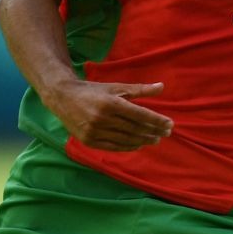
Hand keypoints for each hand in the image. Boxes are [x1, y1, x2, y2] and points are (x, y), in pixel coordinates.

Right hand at [45, 80, 173, 150]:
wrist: (62, 97)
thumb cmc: (93, 91)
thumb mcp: (116, 87)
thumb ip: (139, 89)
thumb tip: (162, 87)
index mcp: (111, 103)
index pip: (140, 115)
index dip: (157, 120)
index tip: (170, 124)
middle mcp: (103, 118)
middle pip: (135, 128)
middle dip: (153, 131)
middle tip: (166, 133)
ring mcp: (94, 131)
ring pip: (126, 139)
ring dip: (143, 140)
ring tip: (155, 139)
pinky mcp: (88, 140)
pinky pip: (113, 146)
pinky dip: (128, 147)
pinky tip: (138, 144)